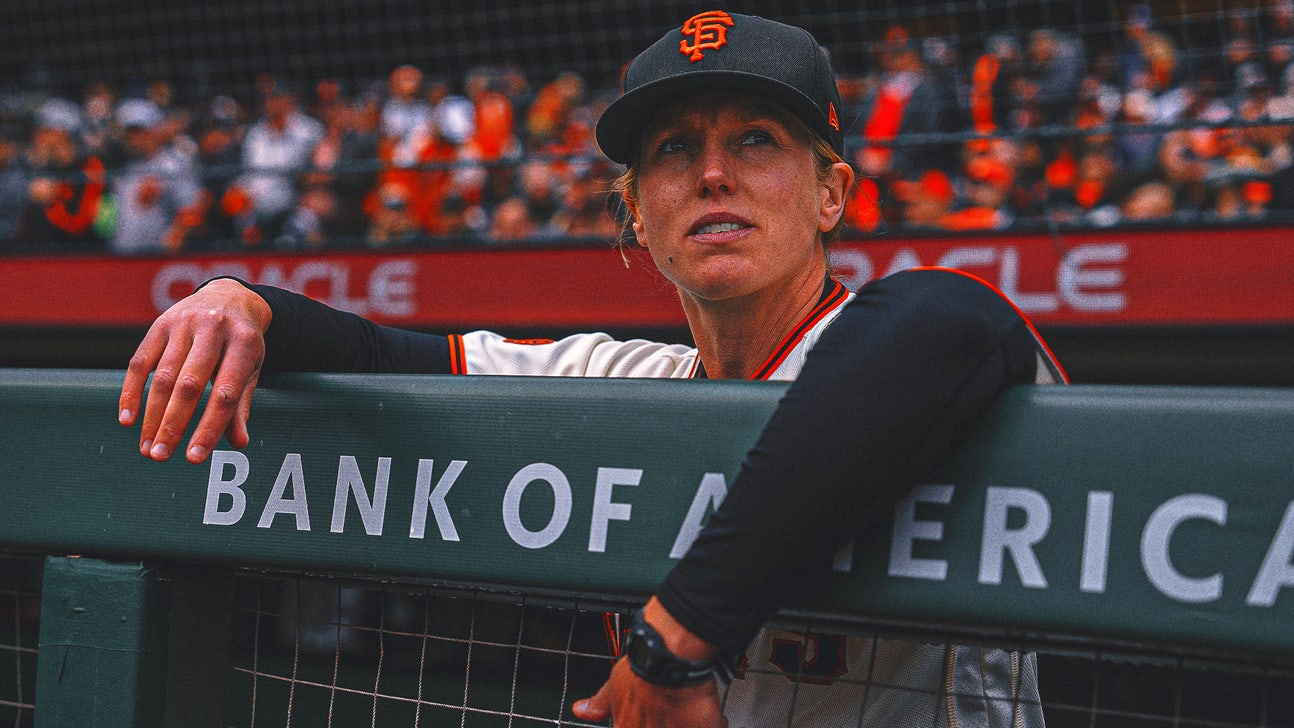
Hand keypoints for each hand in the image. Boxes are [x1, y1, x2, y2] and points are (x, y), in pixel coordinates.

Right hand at [118, 278, 271, 463]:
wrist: (228, 298)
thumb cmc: (242, 344)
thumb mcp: (251, 369)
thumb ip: (241, 404)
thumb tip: (239, 442)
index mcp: (245, 343)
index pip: (225, 393)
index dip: (209, 427)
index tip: (194, 457)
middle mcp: (213, 329)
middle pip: (189, 385)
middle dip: (172, 425)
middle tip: (160, 457)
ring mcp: (184, 324)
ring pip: (163, 376)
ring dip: (151, 416)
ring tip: (147, 447)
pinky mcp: (159, 324)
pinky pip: (140, 362)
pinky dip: (131, 392)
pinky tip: (127, 419)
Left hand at [572, 597, 727, 726]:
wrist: (669, 654)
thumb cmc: (642, 669)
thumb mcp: (613, 684)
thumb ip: (601, 703)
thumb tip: (582, 710)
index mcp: (627, 727)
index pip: (629, 726)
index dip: (646, 721)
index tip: (654, 716)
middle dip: (670, 722)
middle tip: (673, 710)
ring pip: (684, 727)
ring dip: (689, 722)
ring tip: (692, 710)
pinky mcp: (703, 727)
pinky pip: (713, 726)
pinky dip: (713, 721)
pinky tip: (708, 712)